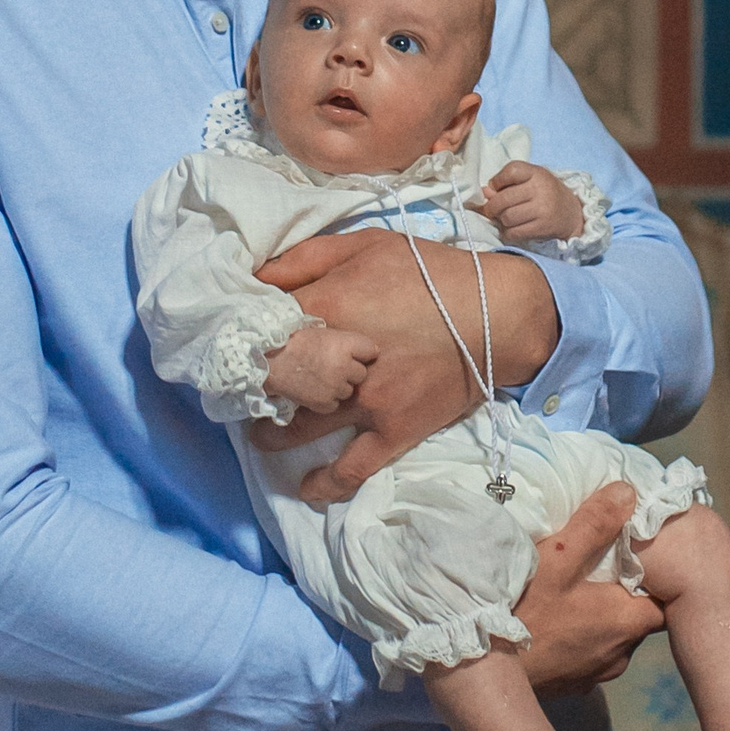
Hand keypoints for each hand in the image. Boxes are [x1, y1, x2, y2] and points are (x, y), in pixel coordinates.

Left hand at [248, 233, 558, 502]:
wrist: (498, 312)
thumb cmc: (431, 272)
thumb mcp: (366, 244)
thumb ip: (304, 257)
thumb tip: (252, 275)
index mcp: (324, 309)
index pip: (257, 329)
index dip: (239, 338)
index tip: (231, 345)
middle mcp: (335, 362)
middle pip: (271, 382)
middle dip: (250, 387)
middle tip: (241, 389)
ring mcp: (363, 402)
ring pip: (299, 427)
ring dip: (272, 431)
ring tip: (262, 428)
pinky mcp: (392, 431)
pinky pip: (351, 469)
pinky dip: (324, 483)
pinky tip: (305, 486)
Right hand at [262, 326, 377, 414]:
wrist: (269, 360)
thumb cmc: (294, 342)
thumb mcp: (324, 332)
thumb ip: (345, 343)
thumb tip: (364, 352)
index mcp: (346, 344)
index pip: (372, 351)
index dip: (361, 353)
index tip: (353, 353)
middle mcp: (344, 367)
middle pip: (361, 373)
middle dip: (350, 371)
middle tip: (330, 365)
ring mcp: (335, 387)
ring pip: (348, 390)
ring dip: (338, 386)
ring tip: (319, 376)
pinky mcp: (324, 403)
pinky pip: (334, 404)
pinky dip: (326, 400)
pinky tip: (313, 388)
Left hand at [476, 161, 583, 243]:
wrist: (571, 213)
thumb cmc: (545, 194)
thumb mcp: (530, 181)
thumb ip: (507, 184)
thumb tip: (484, 193)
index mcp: (537, 173)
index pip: (511, 171)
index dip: (497, 181)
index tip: (496, 188)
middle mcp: (540, 189)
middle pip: (503, 199)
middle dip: (492, 206)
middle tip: (492, 210)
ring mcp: (542, 209)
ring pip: (506, 217)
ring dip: (501, 220)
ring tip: (506, 218)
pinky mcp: (542, 227)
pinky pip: (514, 233)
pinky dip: (508, 233)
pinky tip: (512, 229)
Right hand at [515, 482, 664, 693]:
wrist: (485, 668)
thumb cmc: (525, 612)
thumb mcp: (558, 559)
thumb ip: (595, 524)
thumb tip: (627, 493)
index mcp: (629, 621)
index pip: (664, 598)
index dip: (653, 577)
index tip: (633, 558)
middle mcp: (622, 653)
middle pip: (637, 616)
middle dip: (623, 594)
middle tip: (600, 570)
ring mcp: (597, 673)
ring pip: (613, 637)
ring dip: (601, 618)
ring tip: (576, 594)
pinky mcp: (575, 685)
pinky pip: (589, 654)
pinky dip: (581, 638)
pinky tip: (557, 623)